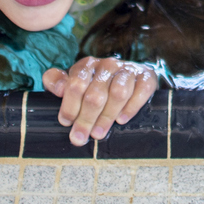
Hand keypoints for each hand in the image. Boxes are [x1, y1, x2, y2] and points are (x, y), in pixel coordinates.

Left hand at [43, 57, 159, 145]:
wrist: (130, 74)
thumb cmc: (96, 83)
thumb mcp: (74, 80)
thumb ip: (57, 81)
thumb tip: (58, 89)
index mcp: (87, 65)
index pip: (76, 84)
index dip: (69, 105)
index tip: (66, 123)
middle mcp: (108, 65)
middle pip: (95, 94)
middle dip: (85, 119)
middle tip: (80, 138)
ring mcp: (128, 71)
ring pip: (118, 93)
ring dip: (106, 117)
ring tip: (98, 134)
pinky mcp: (146, 78)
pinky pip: (140, 91)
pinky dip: (131, 107)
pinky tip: (122, 120)